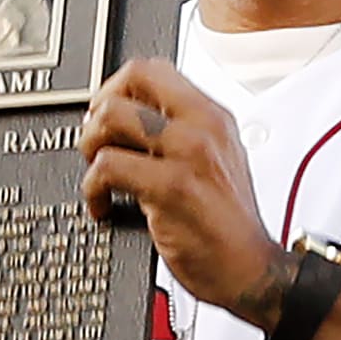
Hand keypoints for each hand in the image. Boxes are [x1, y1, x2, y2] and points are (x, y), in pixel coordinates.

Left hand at [79, 58, 288, 319]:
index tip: (106, 114)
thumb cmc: (228, 223)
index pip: (152, 69)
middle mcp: (202, 126)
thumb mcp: (216, 160)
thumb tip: (128, 119)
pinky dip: (92, 189)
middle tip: (97, 141)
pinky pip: (108, 166)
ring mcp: (188, 154)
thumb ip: (180, 133)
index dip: (117, 86)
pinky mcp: (171, 187)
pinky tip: (104, 207)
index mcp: (212, 115)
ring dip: (90, 146)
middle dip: (99, 108)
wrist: (250, 270)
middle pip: (131, 79)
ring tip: (99, 175)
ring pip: (111, 118)